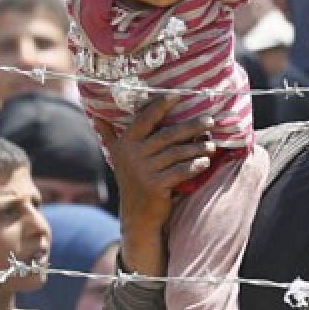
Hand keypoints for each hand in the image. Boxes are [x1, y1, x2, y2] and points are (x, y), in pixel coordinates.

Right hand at [93, 96, 215, 274]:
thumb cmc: (134, 181)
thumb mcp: (119, 158)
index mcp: (125, 144)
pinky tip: (205, 162)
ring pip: (177, 153)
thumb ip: (111, 137)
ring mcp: (143, 171)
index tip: (177, 94)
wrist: (137, 215)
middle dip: (191, 126)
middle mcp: (132, 155)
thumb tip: (96, 117)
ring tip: (211, 144)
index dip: (160, 105)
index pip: (144, 119)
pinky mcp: (155, 186)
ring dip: (197, 147)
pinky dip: (194, 166)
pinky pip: (180, 171)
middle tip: (209, 120)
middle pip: (168, 135)